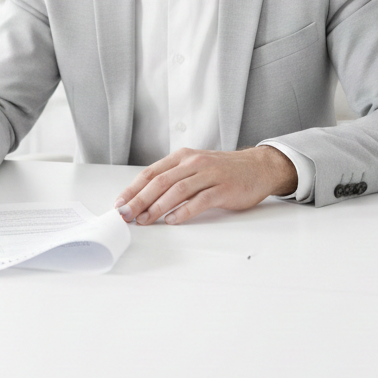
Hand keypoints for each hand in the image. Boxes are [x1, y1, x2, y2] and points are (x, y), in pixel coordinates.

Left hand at [114, 146, 296, 225]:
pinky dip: (183, 211)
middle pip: (160, 182)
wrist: (258, 167)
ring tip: (145, 220)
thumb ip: (173, 177)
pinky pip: (199, 201)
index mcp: (182, 157)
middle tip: (126, 214)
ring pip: (177, 190)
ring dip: (157, 207)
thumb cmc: (222, 170)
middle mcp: (193, 162)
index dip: (133, 189)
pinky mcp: (223, 189)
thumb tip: (144, 197)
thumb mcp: (194, 166)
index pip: (151, 173)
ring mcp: (209, 175)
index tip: (120, 203)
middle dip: (139, 199)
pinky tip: (172, 220)